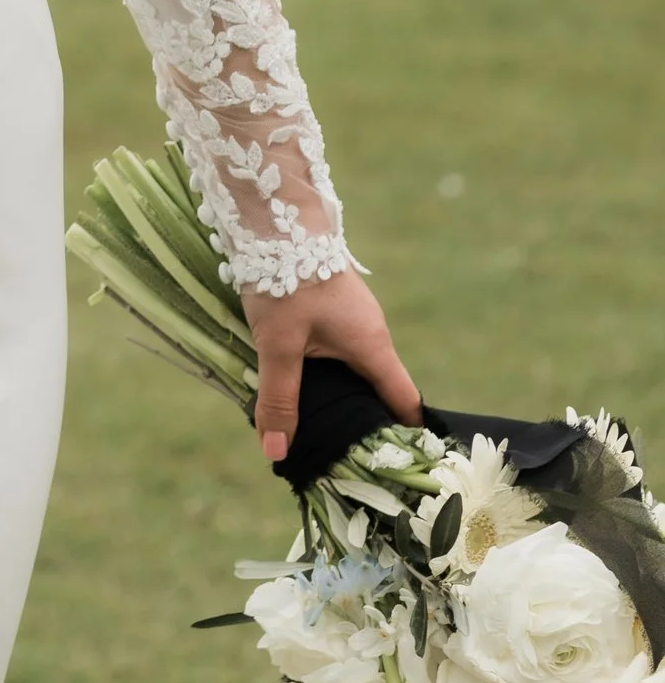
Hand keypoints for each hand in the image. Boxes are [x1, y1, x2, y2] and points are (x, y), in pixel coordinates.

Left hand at [241, 265, 419, 465]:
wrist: (279, 215)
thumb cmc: (286, 278)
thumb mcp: (278, 344)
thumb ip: (279, 398)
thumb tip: (277, 452)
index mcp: (373, 346)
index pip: (404, 401)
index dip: (406, 436)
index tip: (397, 466)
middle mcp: (372, 334)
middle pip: (379, 389)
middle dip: (366, 423)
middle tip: (347, 460)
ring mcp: (354, 318)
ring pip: (356, 369)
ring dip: (343, 396)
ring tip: (321, 431)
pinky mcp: (333, 306)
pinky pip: (340, 351)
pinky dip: (328, 373)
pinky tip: (303, 386)